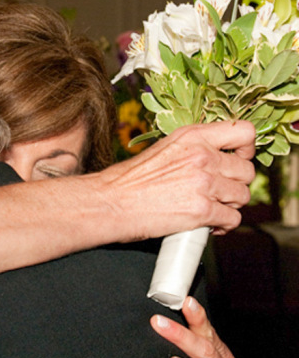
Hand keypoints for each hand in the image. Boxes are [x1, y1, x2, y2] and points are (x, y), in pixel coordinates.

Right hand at [101, 121, 255, 239]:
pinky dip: (223, 226)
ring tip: (210, 209)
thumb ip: (192, 151)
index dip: (247, 148)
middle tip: (217, 193)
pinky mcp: (203, 210)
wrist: (109, 203)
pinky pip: (232, 219)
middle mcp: (202, 156)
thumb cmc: (128, 181)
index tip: (239, 159)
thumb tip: (216, 161)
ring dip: (229, 206)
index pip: (244, 131)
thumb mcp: (163, 150)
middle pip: (246, 170)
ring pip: (242, 196)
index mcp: (192, 137)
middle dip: (234, 184)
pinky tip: (207, 225)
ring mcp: (204, 183)